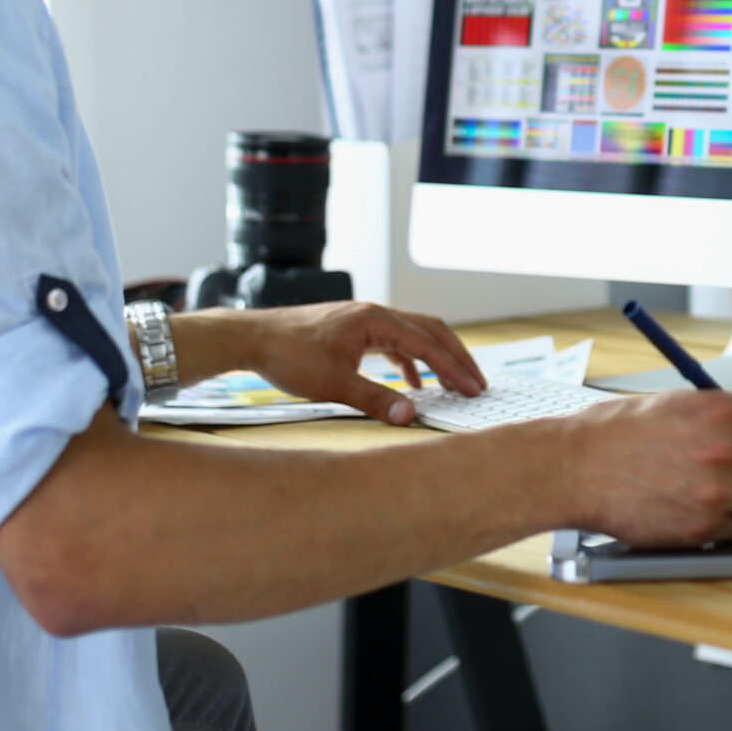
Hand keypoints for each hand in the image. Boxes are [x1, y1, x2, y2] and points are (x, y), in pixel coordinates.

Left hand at [212, 302, 487, 424]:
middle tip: (477, 383)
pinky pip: (395, 340)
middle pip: (430, 330)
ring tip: (454, 383)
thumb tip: (410, 416)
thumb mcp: (333, 385)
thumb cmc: (289, 356)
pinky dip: (411, 359)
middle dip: (456, 357)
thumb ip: (375, 399)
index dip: (453, 368)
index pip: (427, 344)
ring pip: (414, 334)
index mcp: (376, 321)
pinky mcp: (354, 329)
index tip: (473, 388)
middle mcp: (375, 314)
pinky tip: (412, 381)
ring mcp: (365, 319)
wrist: (253, 337)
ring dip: (436, 358)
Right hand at [548, 391, 731, 546]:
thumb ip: (726, 418)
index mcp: (726, 412)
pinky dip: (725, 528)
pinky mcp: (701, 528)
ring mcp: (717, 493)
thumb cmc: (616, 434)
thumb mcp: (679, 404)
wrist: (577, 467)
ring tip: (720, 497)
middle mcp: (729, 451)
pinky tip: (699, 512)